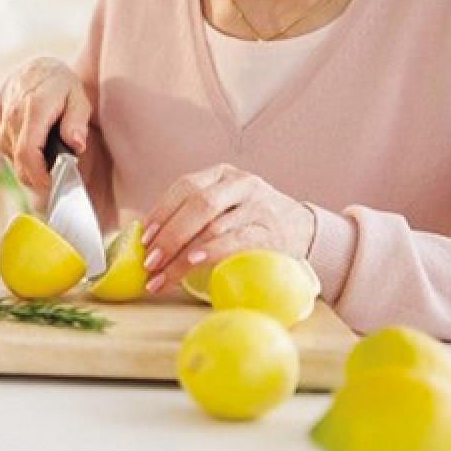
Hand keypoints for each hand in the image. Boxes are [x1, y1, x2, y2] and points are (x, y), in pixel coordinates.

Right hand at [0, 56, 89, 191]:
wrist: (38, 67)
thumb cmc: (62, 84)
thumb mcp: (78, 97)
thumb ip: (77, 121)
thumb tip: (76, 145)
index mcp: (34, 108)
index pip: (28, 153)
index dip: (38, 176)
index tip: (52, 183)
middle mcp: (13, 114)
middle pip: (18, 160)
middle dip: (35, 176)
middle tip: (54, 177)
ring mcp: (1, 118)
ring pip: (10, 155)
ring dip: (28, 163)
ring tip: (46, 155)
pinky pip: (4, 146)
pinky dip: (18, 153)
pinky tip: (33, 146)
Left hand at [139, 164, 314, 293]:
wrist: (306, 230)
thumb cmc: (253, 221)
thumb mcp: (226, 206)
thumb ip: (194, 215)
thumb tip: (150, 239)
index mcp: (222, 174)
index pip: (185, 186)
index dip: (161, 211)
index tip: (144, 238)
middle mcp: (240, 184)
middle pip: (197, 205)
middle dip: (168, 235)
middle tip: (149, 262)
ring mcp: (257, 206)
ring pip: (212, 226)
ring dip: (181, 255)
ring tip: (162, 276)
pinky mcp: (270, 231)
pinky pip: (235, 240)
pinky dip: (210, 252)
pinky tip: (192, 263)